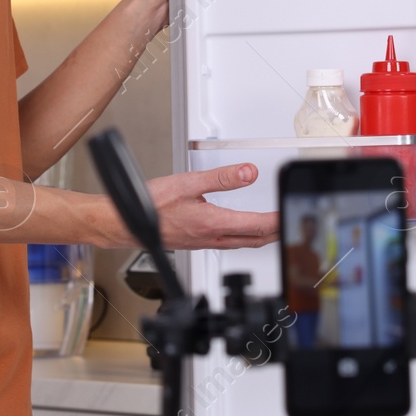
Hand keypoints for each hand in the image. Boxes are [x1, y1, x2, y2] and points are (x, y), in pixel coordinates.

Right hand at [145, 164, 278, 249]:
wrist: (126, 223)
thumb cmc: (151, 205)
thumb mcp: (188, 183)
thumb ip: (221, 177)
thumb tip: (248, 172)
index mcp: (213, 223)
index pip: (256, 225)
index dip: (277, 221)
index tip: (288, 214)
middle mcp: (211, 237)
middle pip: (254, 239)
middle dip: (274, 232)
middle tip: (288, 222)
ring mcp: (204, 243)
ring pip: (242, 243)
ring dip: (261, 236)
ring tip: (272, 227)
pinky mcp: (197, 242)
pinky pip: (228, 243)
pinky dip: (243, 237)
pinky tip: (241, 229)